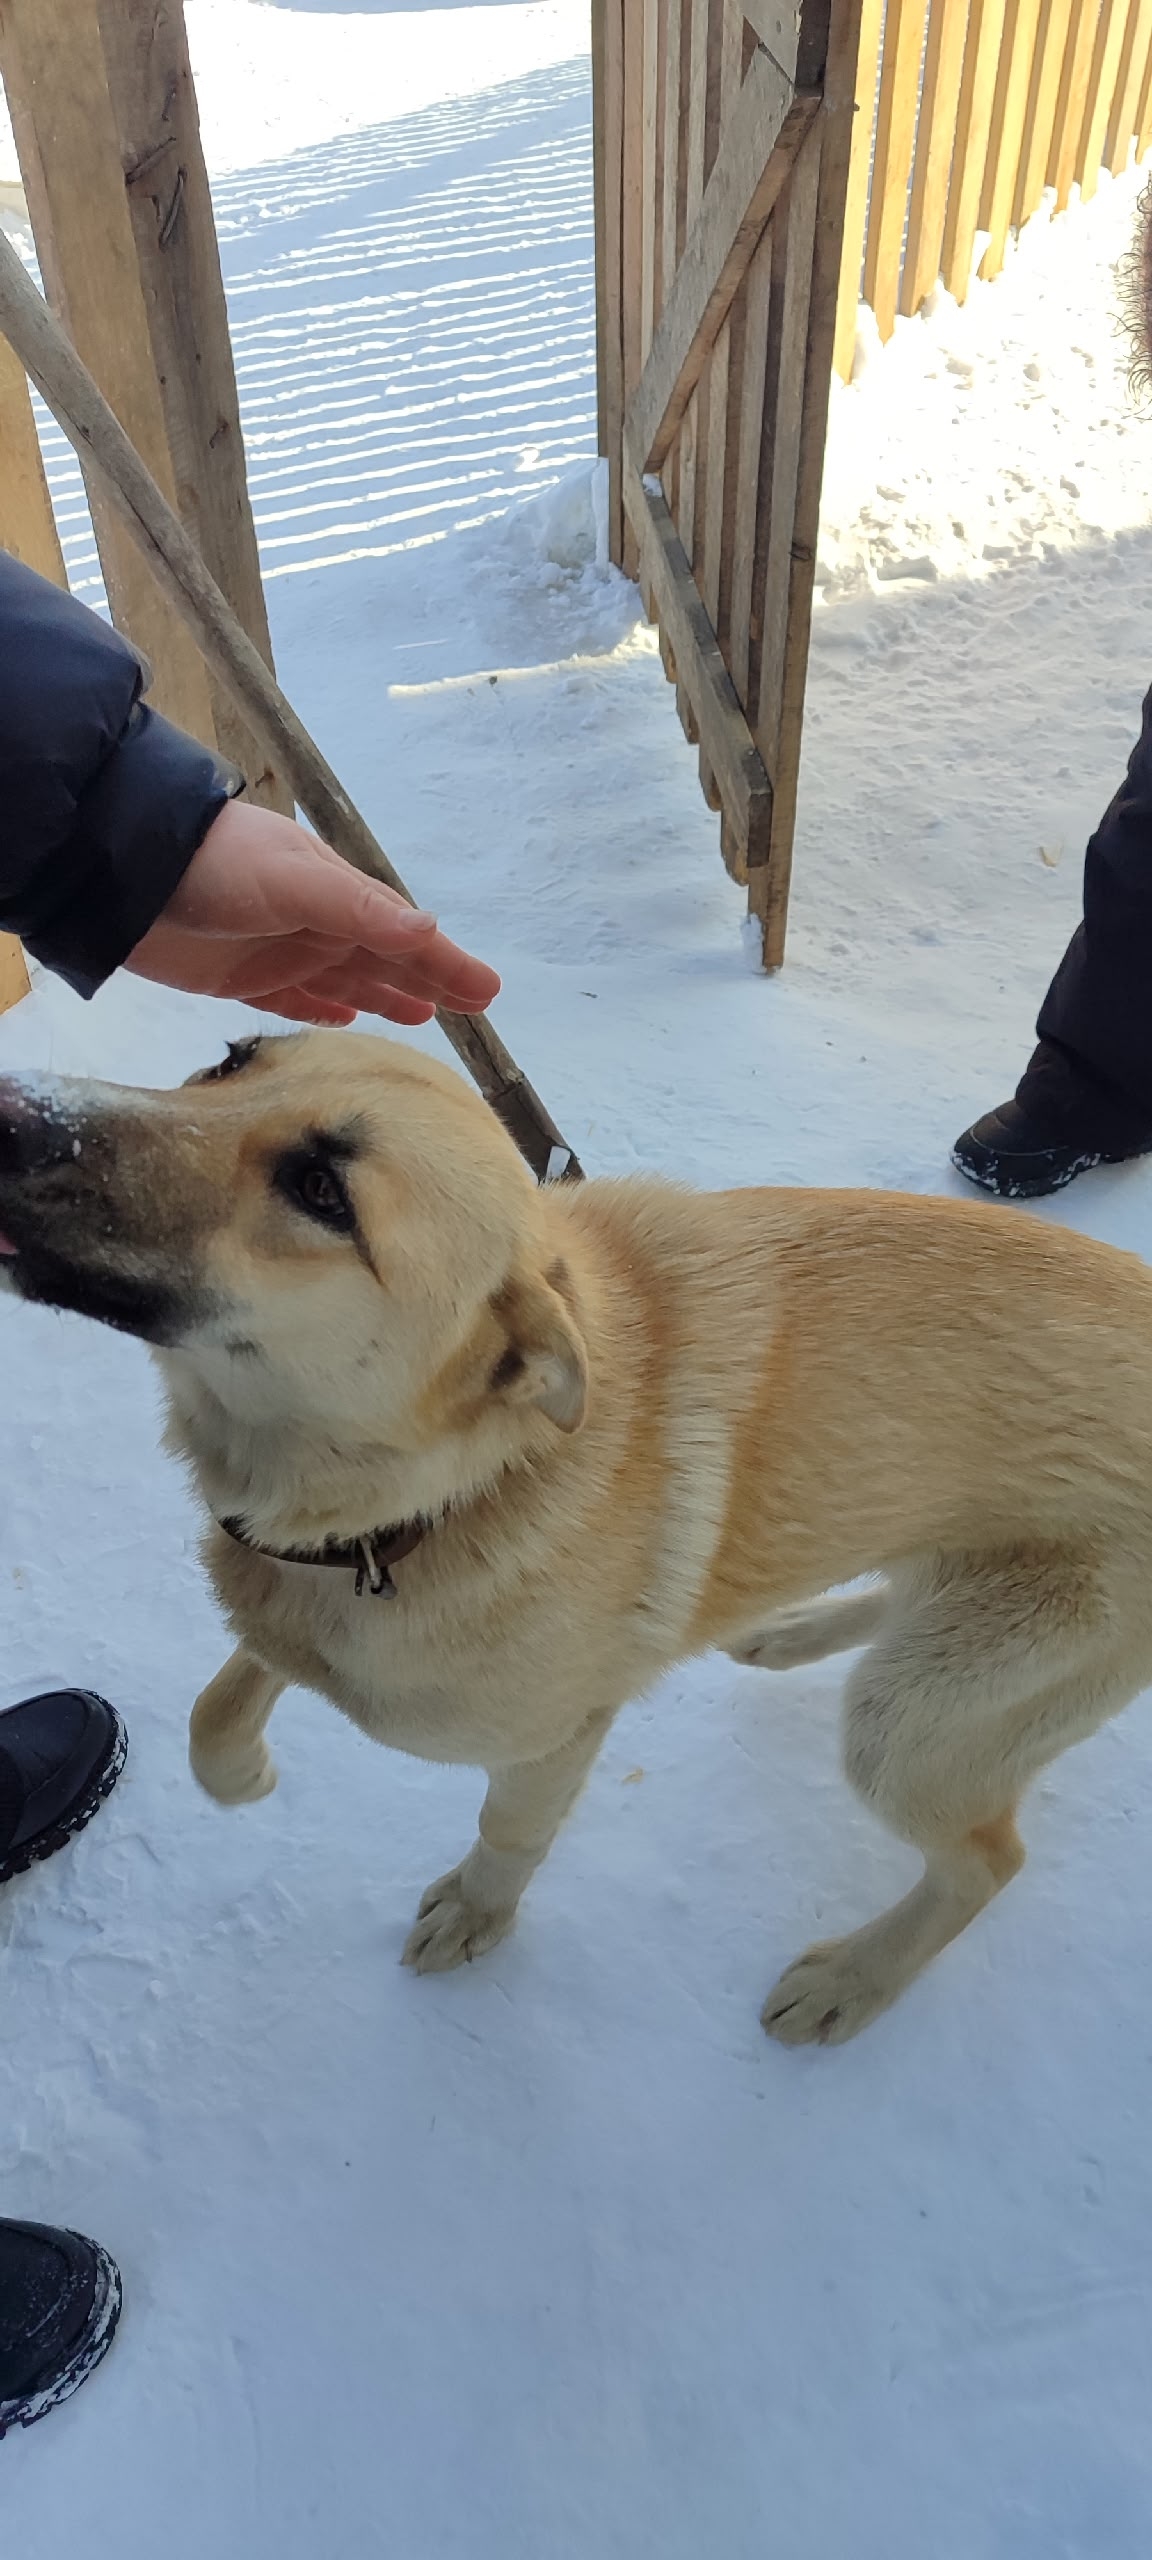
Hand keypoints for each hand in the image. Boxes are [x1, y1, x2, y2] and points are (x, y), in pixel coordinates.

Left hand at [126, 800, 500, 1025]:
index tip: (487, 992)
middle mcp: (314, 925)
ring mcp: (279, 951)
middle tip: (472, 1010)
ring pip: (347, 981)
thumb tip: (426, 929)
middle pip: (383, 961)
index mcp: (335, 896)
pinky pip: (297, 1001)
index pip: (404, 936)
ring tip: (423, 1017)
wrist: (126, 874)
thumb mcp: (294, 880)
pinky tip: (346, 1021)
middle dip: (427, 981)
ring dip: (384, 997)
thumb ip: (356, 909)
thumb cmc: (216, 865)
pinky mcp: (241, 979)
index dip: (445, 963)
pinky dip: (324, 1010)